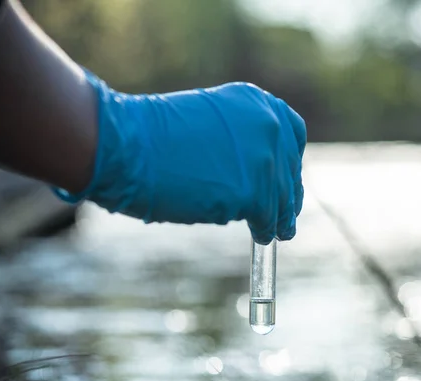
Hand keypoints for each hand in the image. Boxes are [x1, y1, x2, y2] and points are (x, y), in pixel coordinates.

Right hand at [53, 71, 305, 244]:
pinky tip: (263, 237)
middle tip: (285, 215)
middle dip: (287, 195)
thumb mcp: (208, 121)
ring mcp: (264, 160)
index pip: (291, 134)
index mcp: (256, 103)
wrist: (129, 146)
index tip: (288, 179)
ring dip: (279, 219)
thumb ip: (237, 138)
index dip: (289, 162)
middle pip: (290, 171)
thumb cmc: (153, 136)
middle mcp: (269, 127)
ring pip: (281, 199)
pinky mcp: (254, 194)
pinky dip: (265, 231)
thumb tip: (253, 170)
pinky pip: (266, 219)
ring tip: (278, 232)